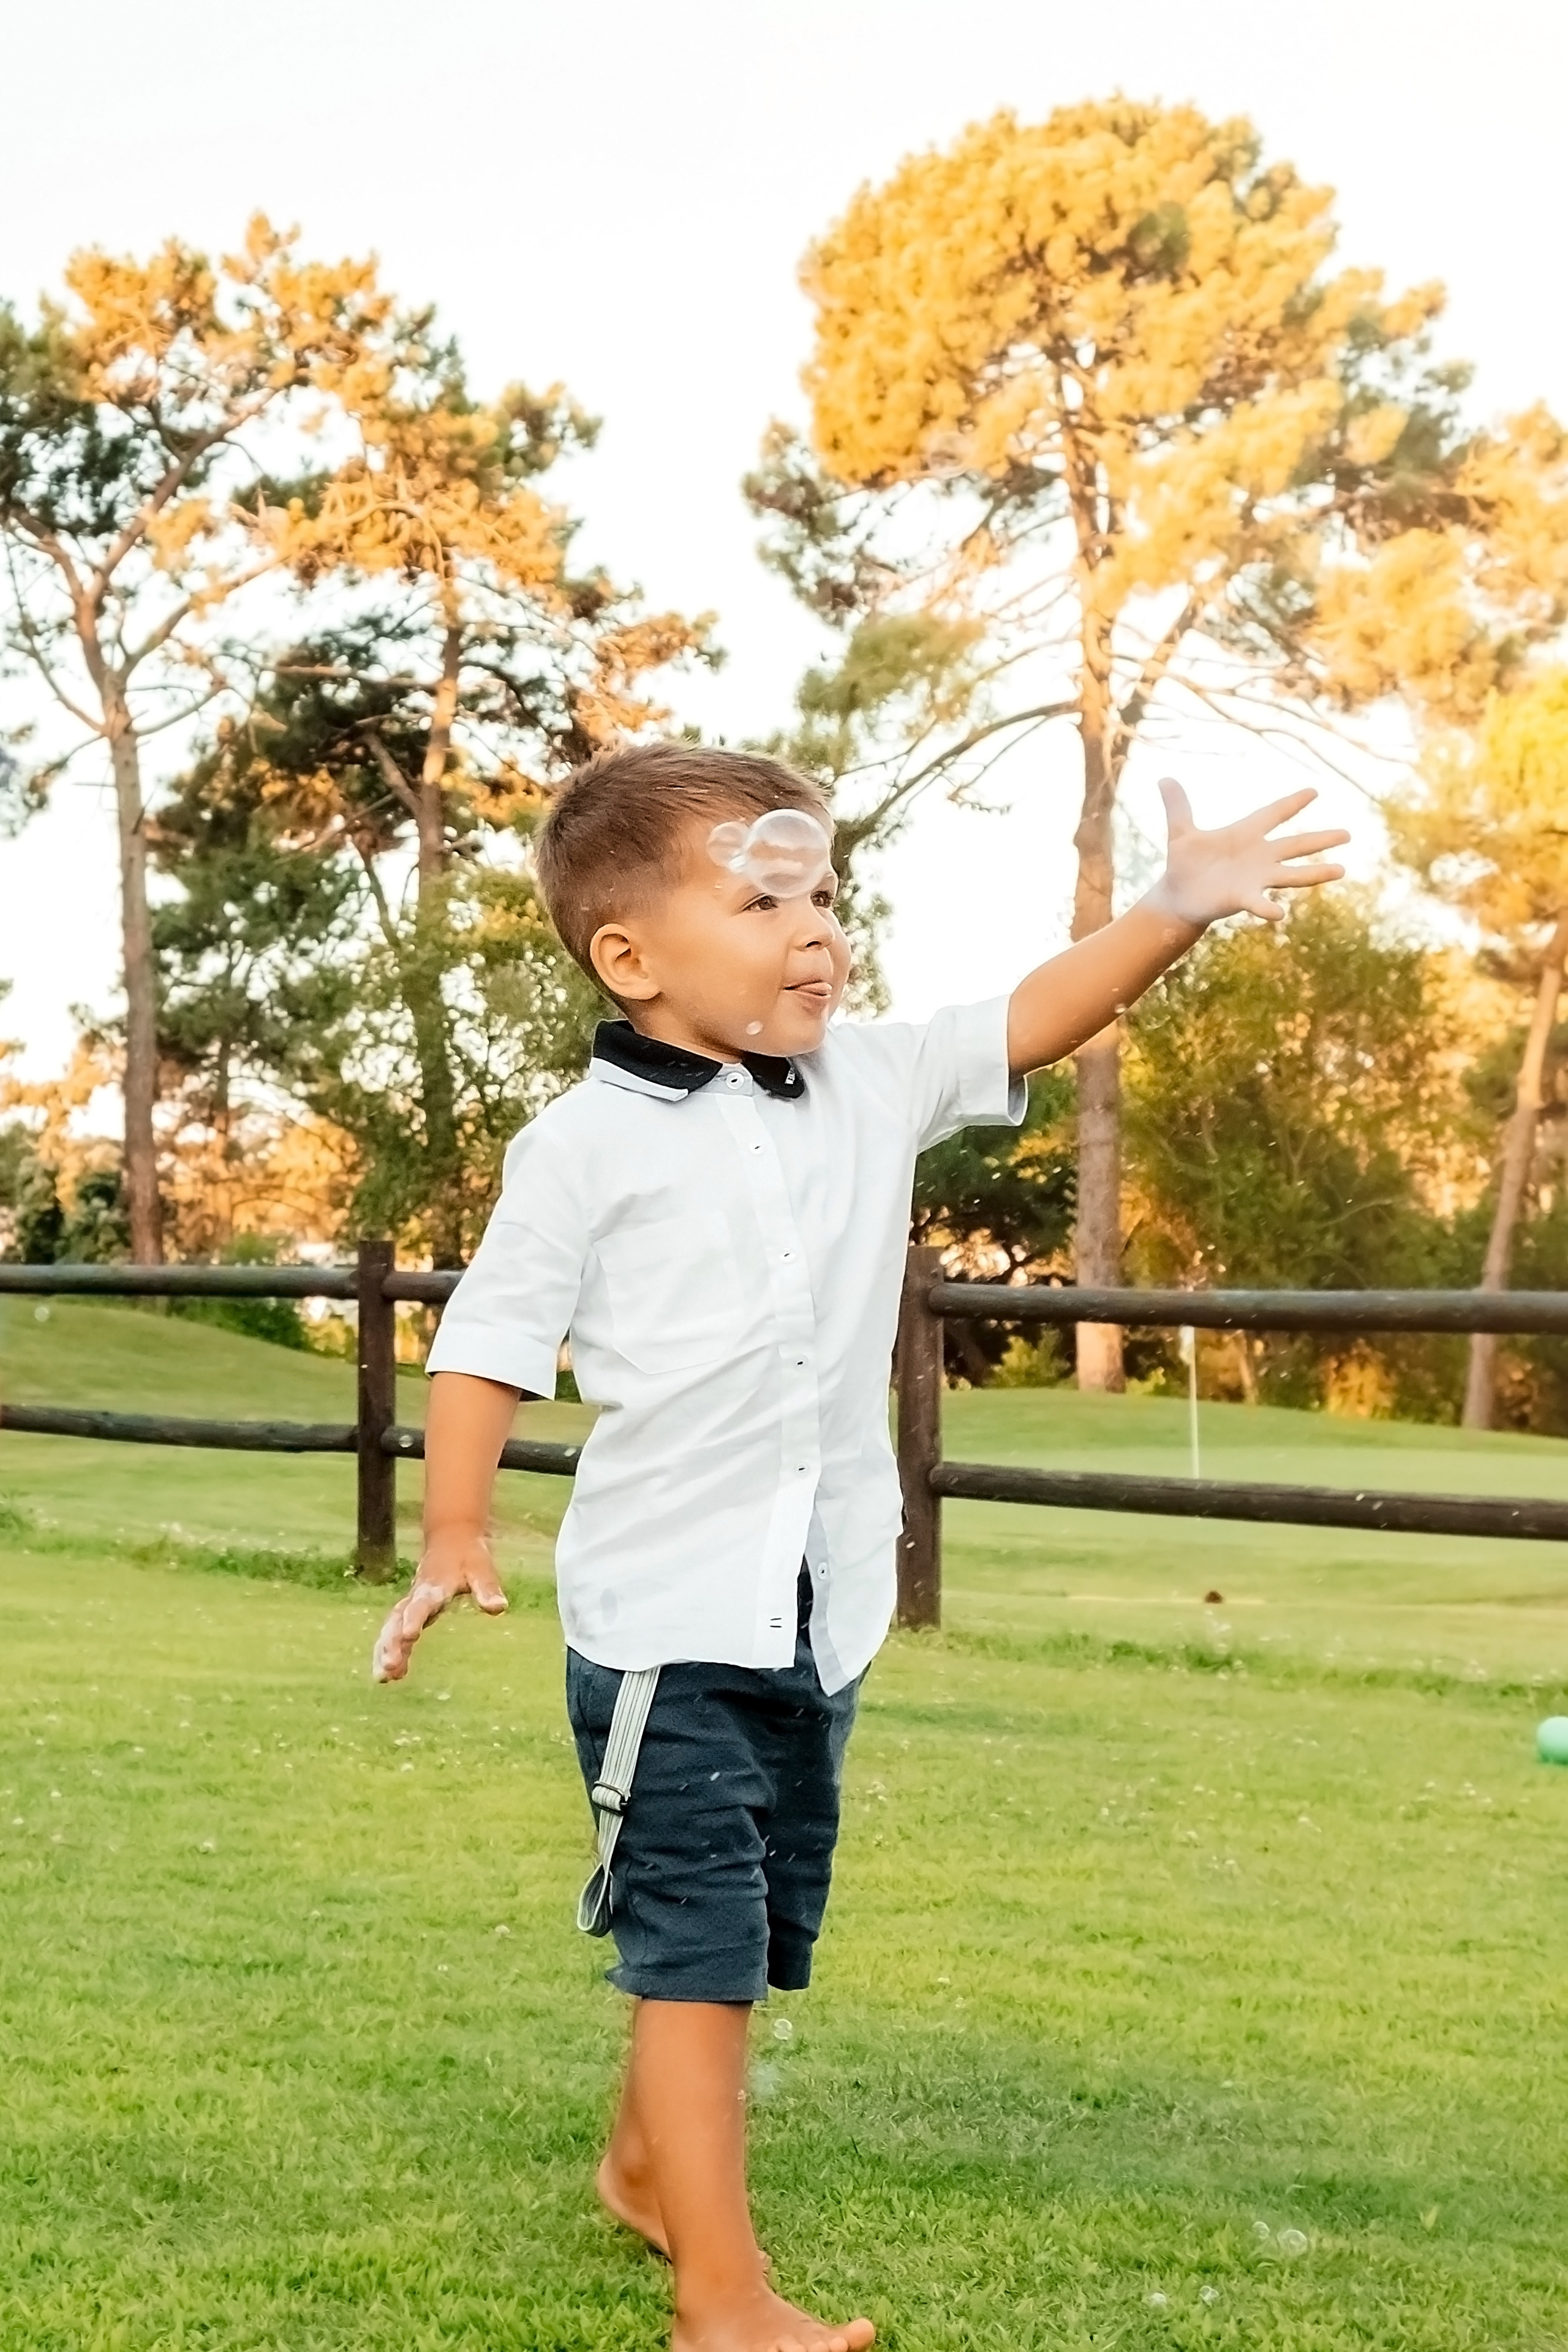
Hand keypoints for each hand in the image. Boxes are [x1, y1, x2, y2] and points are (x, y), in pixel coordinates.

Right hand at [371, 1529, 507, 1683]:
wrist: (451, 1538)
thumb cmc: (469, 1555)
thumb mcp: (482, 1568)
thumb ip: (488, 1588)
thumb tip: (499, 1609)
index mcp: (434, 1586)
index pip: (421, 1604)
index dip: (414, 1619)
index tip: (409, 1636)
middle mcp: (417, 1595)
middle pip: (398, 1619)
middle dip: (392, 1643)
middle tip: (388, 1667)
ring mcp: (411, 1602)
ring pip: (391, 1627)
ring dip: (385, 1650)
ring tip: (382, 1678)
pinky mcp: (410, 1609)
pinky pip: (394, 1630)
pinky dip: (389, 1649)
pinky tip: (393, 1675)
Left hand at [1146, 779, 1348, 929]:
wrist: (1178, 895)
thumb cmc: (1184, 863)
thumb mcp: (1180, 833)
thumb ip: (1178, 807)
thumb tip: (1164, 779)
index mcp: (1245, 834)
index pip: (1273, 814)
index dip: (1291, 803)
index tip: (1314, 791)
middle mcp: (1258, 856)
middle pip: (1295, 845)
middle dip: (1320, 839)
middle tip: (1348, 834)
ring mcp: (1255, 878)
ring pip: (1292, 875)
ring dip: (1315, 873)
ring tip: (1341, 870)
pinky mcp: (1243, 898)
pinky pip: (1260, 903)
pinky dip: (1268, 908)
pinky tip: (1279, 914)